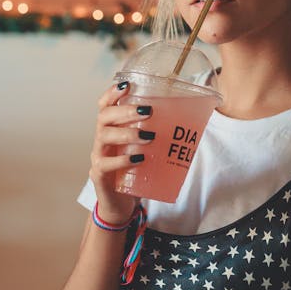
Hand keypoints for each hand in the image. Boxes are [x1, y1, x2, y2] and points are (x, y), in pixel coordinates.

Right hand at [90, 81, 152, 224]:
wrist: (122, 204)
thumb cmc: (136, 172)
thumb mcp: (146, 150)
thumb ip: (158, 135)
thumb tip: (192, 120)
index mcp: (111, 129)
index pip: (104, 106)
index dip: (112, 93)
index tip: (127, 85)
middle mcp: (101, 139)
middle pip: (104, 117)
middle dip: (125, 111)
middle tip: (147, 111)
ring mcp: (98, 156)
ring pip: (104, 137)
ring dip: (127, 133)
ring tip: (149, 136)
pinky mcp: (99, 175)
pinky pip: (106, 164)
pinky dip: (123, 160)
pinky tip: (138, 158)